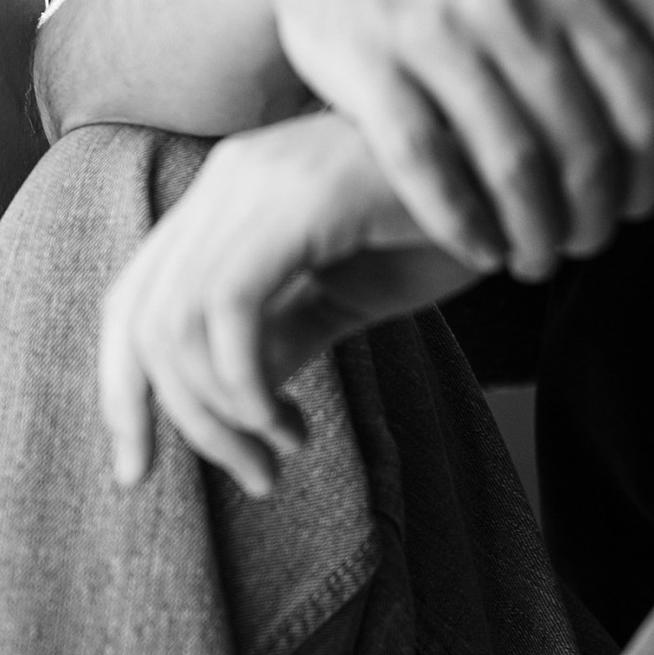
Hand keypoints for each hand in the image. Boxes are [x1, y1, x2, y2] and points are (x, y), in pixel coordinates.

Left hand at [97, 109, 470, 495]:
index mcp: (231, 195)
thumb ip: (283, 333)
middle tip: (253, 478)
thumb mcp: (350, 294)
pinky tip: (293, 422)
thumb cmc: (452, 227)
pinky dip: (245, 386)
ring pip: (179, 322)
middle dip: (178, 421)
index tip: (139, 472)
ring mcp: (263, 179)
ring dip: (221, 417)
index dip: (120, 392)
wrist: (532, 179)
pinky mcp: (304, 197)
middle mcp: (232, 176)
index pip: (133, 299)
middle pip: (141, 317)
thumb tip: (229, 399)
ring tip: (283, 454)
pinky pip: (230, 308)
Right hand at [232, 0, 653, 276]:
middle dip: (596, 215)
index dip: (653, 172)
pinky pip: (424, 165)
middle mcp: (509, 5)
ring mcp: (435, 36)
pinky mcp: (367, 68)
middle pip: (583, 146)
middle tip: (589, 243)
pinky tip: (478, 251)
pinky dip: (460, 223)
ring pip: (510, 164)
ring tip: (537, 258)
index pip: (644, 103)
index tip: (641, 205)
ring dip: (534, 233)